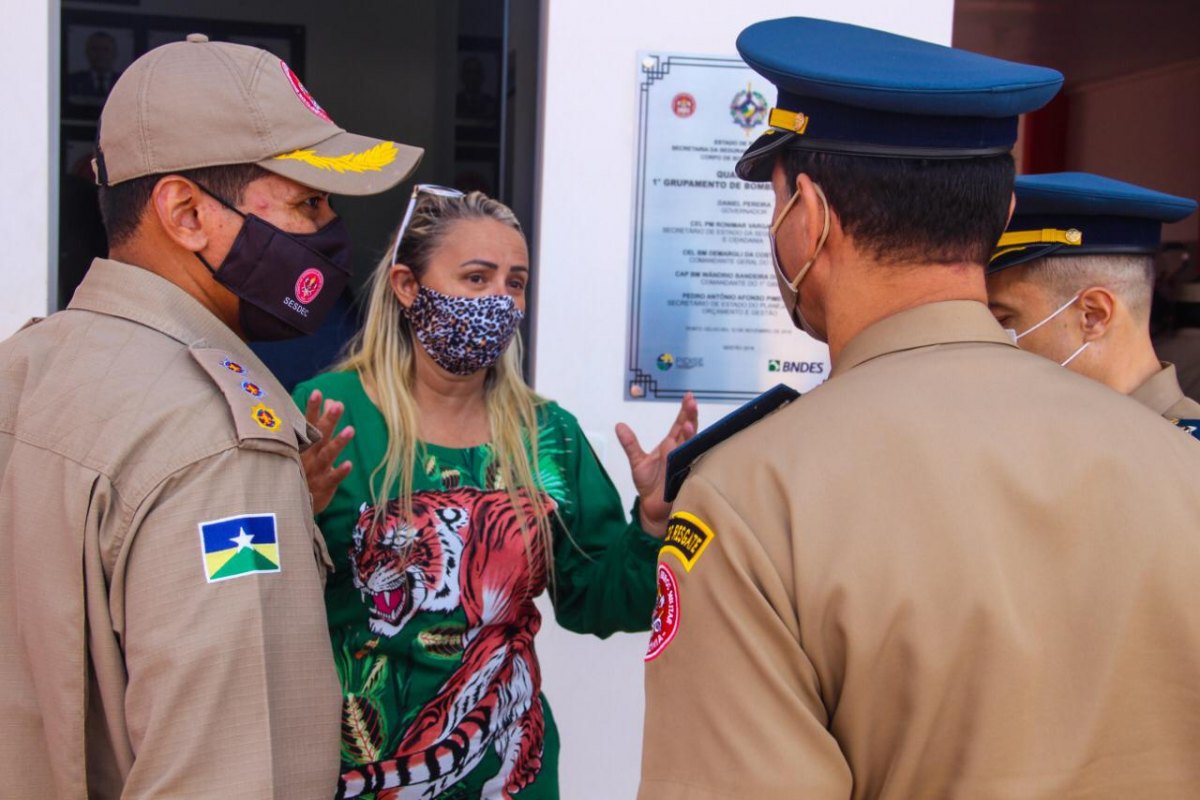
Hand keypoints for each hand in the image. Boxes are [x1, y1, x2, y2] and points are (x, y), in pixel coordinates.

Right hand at [300, 390, 354, 514]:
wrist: (292, 504)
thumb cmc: (302, 468)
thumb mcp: (309, 445)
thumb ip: (321, 423)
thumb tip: (333, 400)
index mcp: (303, 445)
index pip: (308, 423)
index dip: (313, 409)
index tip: (318, 392)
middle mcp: (308, 455)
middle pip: (319, 436)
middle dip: (328, 420)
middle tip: (339, 405)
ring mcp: (315, 471)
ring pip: (327, 455)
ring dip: (338, 443)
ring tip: (351, 430)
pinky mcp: (323, 487)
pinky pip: (332, 478)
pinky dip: (339, 472)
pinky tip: (349, 464)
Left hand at [615, 392, 697, 537]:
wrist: (651, 508)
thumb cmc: (648, 484)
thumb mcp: (636, 461)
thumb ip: (630, 444)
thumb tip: (619, 425)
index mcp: (671, 445)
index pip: (680, 424)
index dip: (685, 411)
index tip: (689, 396)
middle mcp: (681, 452)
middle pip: (689, 431)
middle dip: (691, 417)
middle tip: (692, 403)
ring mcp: (684, 464)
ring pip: (690, 447)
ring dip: (690, 436)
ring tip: (688, 424)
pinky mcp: (684, 478)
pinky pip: (689, 467)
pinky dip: (688, 459)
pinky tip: (687, 450)